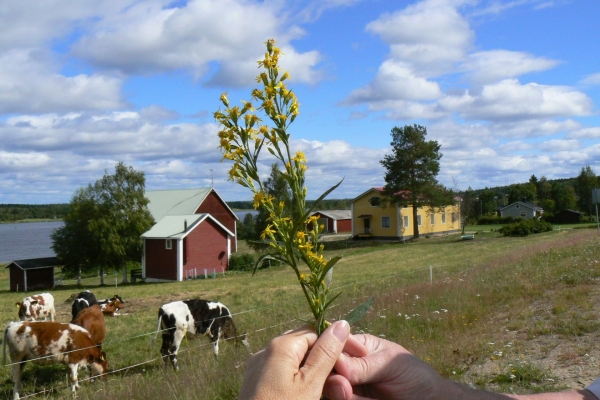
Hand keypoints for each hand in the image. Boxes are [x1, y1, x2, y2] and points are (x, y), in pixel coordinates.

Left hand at [239, 320, 366, 399]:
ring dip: (314, 370)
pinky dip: (299, 379)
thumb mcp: (310, 384)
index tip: (357, 358)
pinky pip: (282, 371)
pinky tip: (309, 393)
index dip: (337, 343)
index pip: (316, 331)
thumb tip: (341, 324)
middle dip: (326, 356)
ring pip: (294, 359)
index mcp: (280, 345)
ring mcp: (258, 367)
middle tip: (346, 376)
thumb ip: (326, 353)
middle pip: (304, 344)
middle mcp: (266, 350)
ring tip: (330, 388)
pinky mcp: (256, 383)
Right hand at [324, 334, 445, 399]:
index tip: (334, 360)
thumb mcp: (389, 364)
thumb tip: (338, 364)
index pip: (335, 344)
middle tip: (342, 384)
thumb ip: (364, 365)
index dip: (329, 350)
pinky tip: (355, 399)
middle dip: (330, 375)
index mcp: (357, 347)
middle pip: (327, 368)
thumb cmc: (414, 374)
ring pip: (332, 388)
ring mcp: (351, 387)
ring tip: (348, 394)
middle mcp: (349, 366)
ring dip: (337, 391)